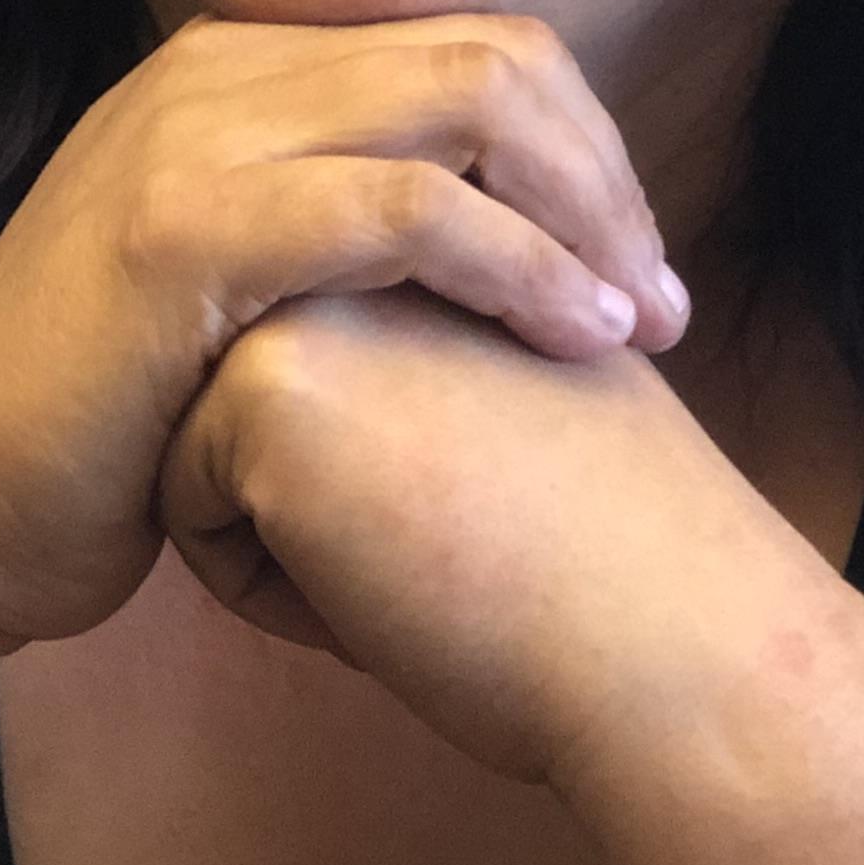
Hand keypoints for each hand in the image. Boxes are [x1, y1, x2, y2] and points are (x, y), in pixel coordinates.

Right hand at [0, 16, 686, 660]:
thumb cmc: (101, 442)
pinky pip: (403, 207)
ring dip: (586, 215)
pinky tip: (575, 340)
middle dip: (606, 176)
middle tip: (665, 304)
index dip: (582, 153)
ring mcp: (192, 141)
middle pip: (491, 57)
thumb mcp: (237, 305)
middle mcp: (214, 77)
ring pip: (465, 105)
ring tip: (643, 326)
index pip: (470, 50)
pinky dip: (516, 265)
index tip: (635, 275)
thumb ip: (335, 246)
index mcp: (235, 78)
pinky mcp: (182, 231)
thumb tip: (490, 254)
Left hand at [158, 288, 827, 784]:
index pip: (321, 375)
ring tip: (438, 547)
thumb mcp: (525, 386)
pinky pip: (187, 515)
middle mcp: (365, 236)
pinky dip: (276, 588)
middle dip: (334, 501)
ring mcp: (308, 295)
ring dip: (302, 541)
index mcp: (435, 227)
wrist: (676, 637)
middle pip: (253, 406)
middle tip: (480, 529)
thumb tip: (331, 395)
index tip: (514, 496)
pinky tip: (390, 585)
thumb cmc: (617, 553)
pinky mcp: (263, 388)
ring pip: (209, 455)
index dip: (400, 475)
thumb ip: (432, 342)